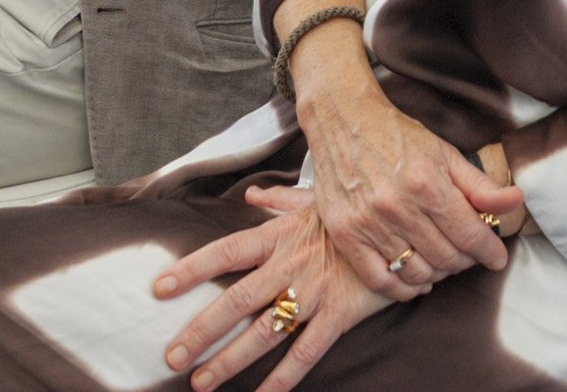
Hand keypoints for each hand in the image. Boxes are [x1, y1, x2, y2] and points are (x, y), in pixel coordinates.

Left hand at [154, 201, 393, 391]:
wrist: (407, 223)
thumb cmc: (356, 211)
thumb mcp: (317, 199)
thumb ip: (279, 199)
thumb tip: (251, 194)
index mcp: (279, 235)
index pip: (225, 252)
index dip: (191, 269)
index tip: (159, 287)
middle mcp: (290, 266)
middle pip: (236, 301)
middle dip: (201, 331)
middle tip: (172, 357)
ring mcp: (314, 292)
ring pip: (264, 332)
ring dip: (230, 360)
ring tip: (202, 382)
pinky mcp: (339, 314)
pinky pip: (306, 351)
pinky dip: (283, 377)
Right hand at [300, 80, 519, 300]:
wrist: (345, 122)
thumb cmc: (399, 137)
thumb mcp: (445, 153)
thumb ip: (480, 185)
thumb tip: (516, 202)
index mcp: (427, 183)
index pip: (469, 235)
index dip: (490, 252)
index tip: (497, 259)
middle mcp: (397, 207)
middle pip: (446, 258)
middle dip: (465, 261)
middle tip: (467, 254)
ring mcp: (368, 224)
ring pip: (416, 273)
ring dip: (437, 275)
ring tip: (442, 263)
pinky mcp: (346, 235)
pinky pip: (380, 280)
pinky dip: (403, 289)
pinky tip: (415, 280)